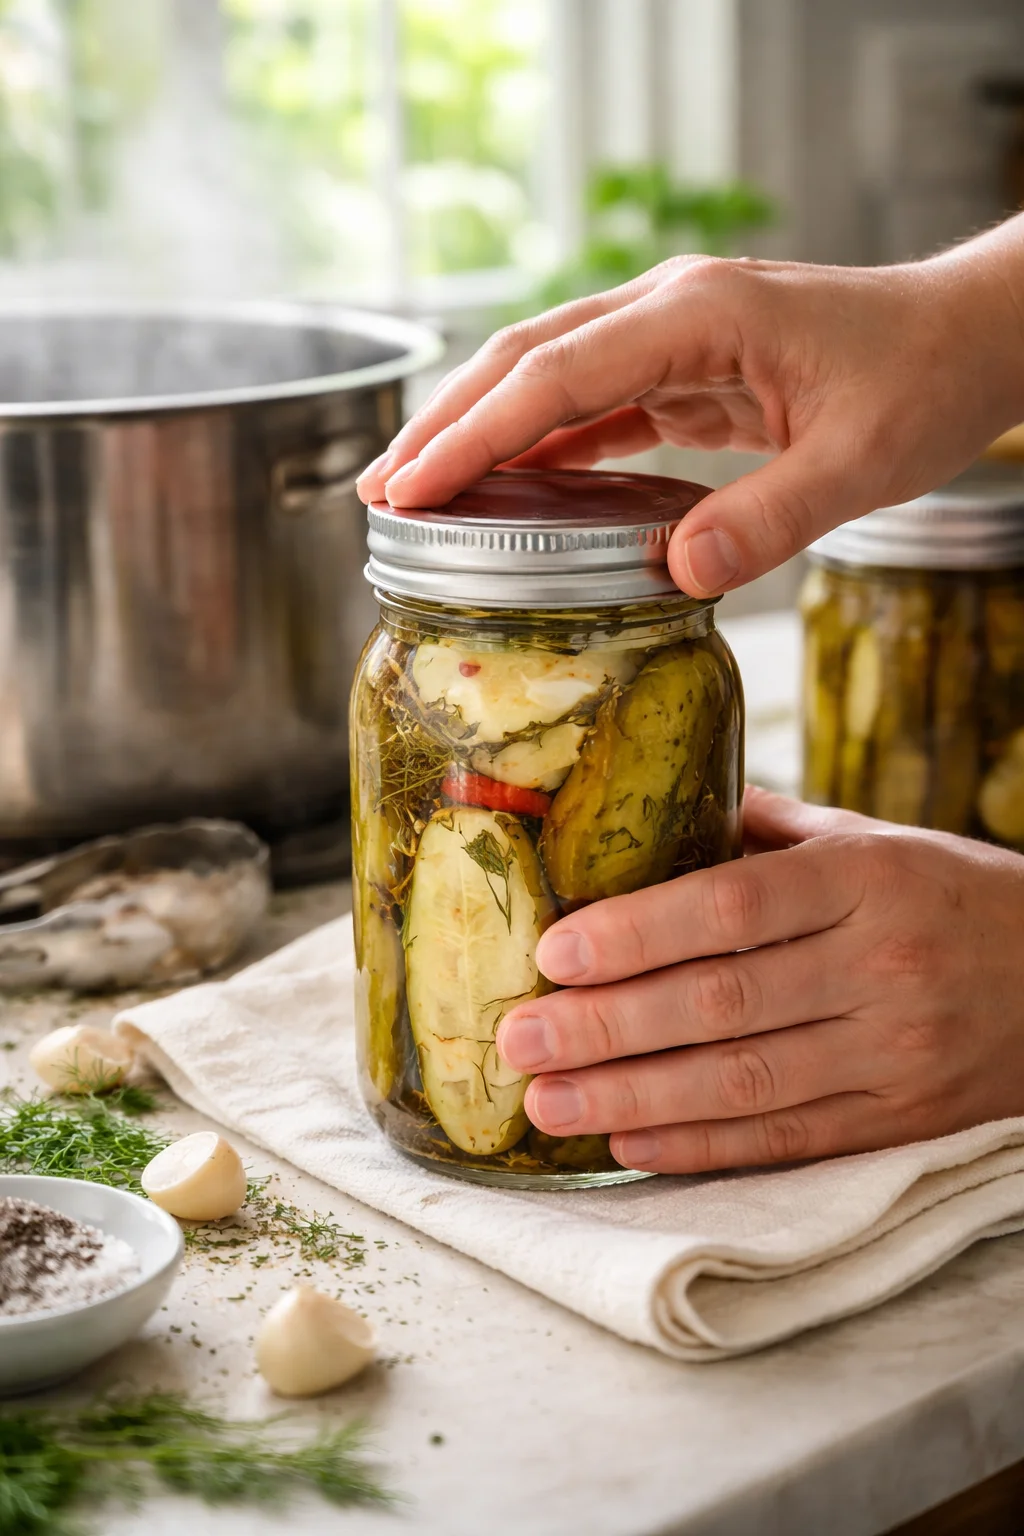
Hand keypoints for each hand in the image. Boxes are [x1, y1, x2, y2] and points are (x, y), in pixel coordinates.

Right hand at [357, 218, 1023, 595]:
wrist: (968, 336)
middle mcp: (671, 308)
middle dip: (446, 423)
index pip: (555, 373)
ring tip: (417, 490)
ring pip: (549, 373)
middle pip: (526, 358)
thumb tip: (676, 575)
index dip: (473, 432)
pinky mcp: (685, 365)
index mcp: (700, 313)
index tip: (409, 487)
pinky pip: (594, 401)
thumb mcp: (862, 461)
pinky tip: (510, 485)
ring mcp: (673, 331)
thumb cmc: (925, 380)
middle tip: (379, 492)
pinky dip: (543, 441)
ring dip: (481, 428)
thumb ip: (770, 516)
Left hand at [495, 787, 1023, 1172]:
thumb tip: (652, 821)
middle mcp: (882, 968)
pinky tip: (629, 1142)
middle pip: (722, 1003)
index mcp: (869, 880)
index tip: (555, 952)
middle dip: (606, 1025)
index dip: (637, 933)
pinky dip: (700, 1147)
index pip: (735, 908)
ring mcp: (895, 1057)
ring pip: (745, 1085)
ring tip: (548, 1101)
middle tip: (520, 1037)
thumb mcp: (875, 841)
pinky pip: (786, 1143)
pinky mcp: (900, 1125)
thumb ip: (767, 834)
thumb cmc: (951, 898)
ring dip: (633, 1097)